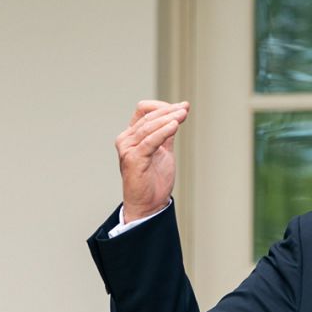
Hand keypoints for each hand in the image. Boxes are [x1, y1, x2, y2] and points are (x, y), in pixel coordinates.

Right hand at [115, 100, 187, 222]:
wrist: (148, 205)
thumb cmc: (153, 181)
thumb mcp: (163, 151)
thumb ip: (166, 134)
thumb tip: (177, 114)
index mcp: (132, 136)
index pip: (144, 110)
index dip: (162, 106)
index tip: (182, 107)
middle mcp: (126, 140)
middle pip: (148, 116)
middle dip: (169, 111)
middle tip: (185, 109)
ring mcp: (128, 149)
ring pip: (149, 127)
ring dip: (168, 118)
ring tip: (183, 115)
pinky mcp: (133, 159)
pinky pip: (150, 141)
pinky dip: (163, 132)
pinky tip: (175, 126)